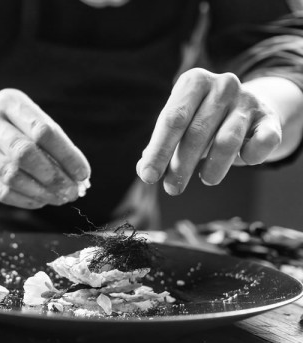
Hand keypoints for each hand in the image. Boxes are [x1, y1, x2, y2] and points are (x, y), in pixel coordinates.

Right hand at [0, 89, 90, 208]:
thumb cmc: (7, 128)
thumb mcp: (26, 121)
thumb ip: (51, 143)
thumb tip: (79, 176)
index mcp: (8, 101)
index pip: (43, 130)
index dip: (67, 155)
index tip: (83, 174)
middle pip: (25, 153)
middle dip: (54, 176)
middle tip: (72, 192)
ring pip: (11, 174)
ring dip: (40, 191)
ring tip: (59, 198)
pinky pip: (0, 190)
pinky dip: (24, 199)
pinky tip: (40, 201)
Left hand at [137, 68, 281, 194]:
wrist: (250, 108)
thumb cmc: (202, 120)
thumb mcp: (179, 126)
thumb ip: (159, 146)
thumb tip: (144, 169)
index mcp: (194, 82)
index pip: (172, 120)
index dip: (158, 151)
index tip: (148, 177)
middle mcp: (222, 85)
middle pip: (196, 132)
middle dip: (181, 165)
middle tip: (171, 189)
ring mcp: (248, 100)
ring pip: (227, 140)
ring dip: (213, 167)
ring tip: (205, 180)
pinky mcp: (269, 118)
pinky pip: (263, 141)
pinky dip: (251, 156)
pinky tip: (244, 161)